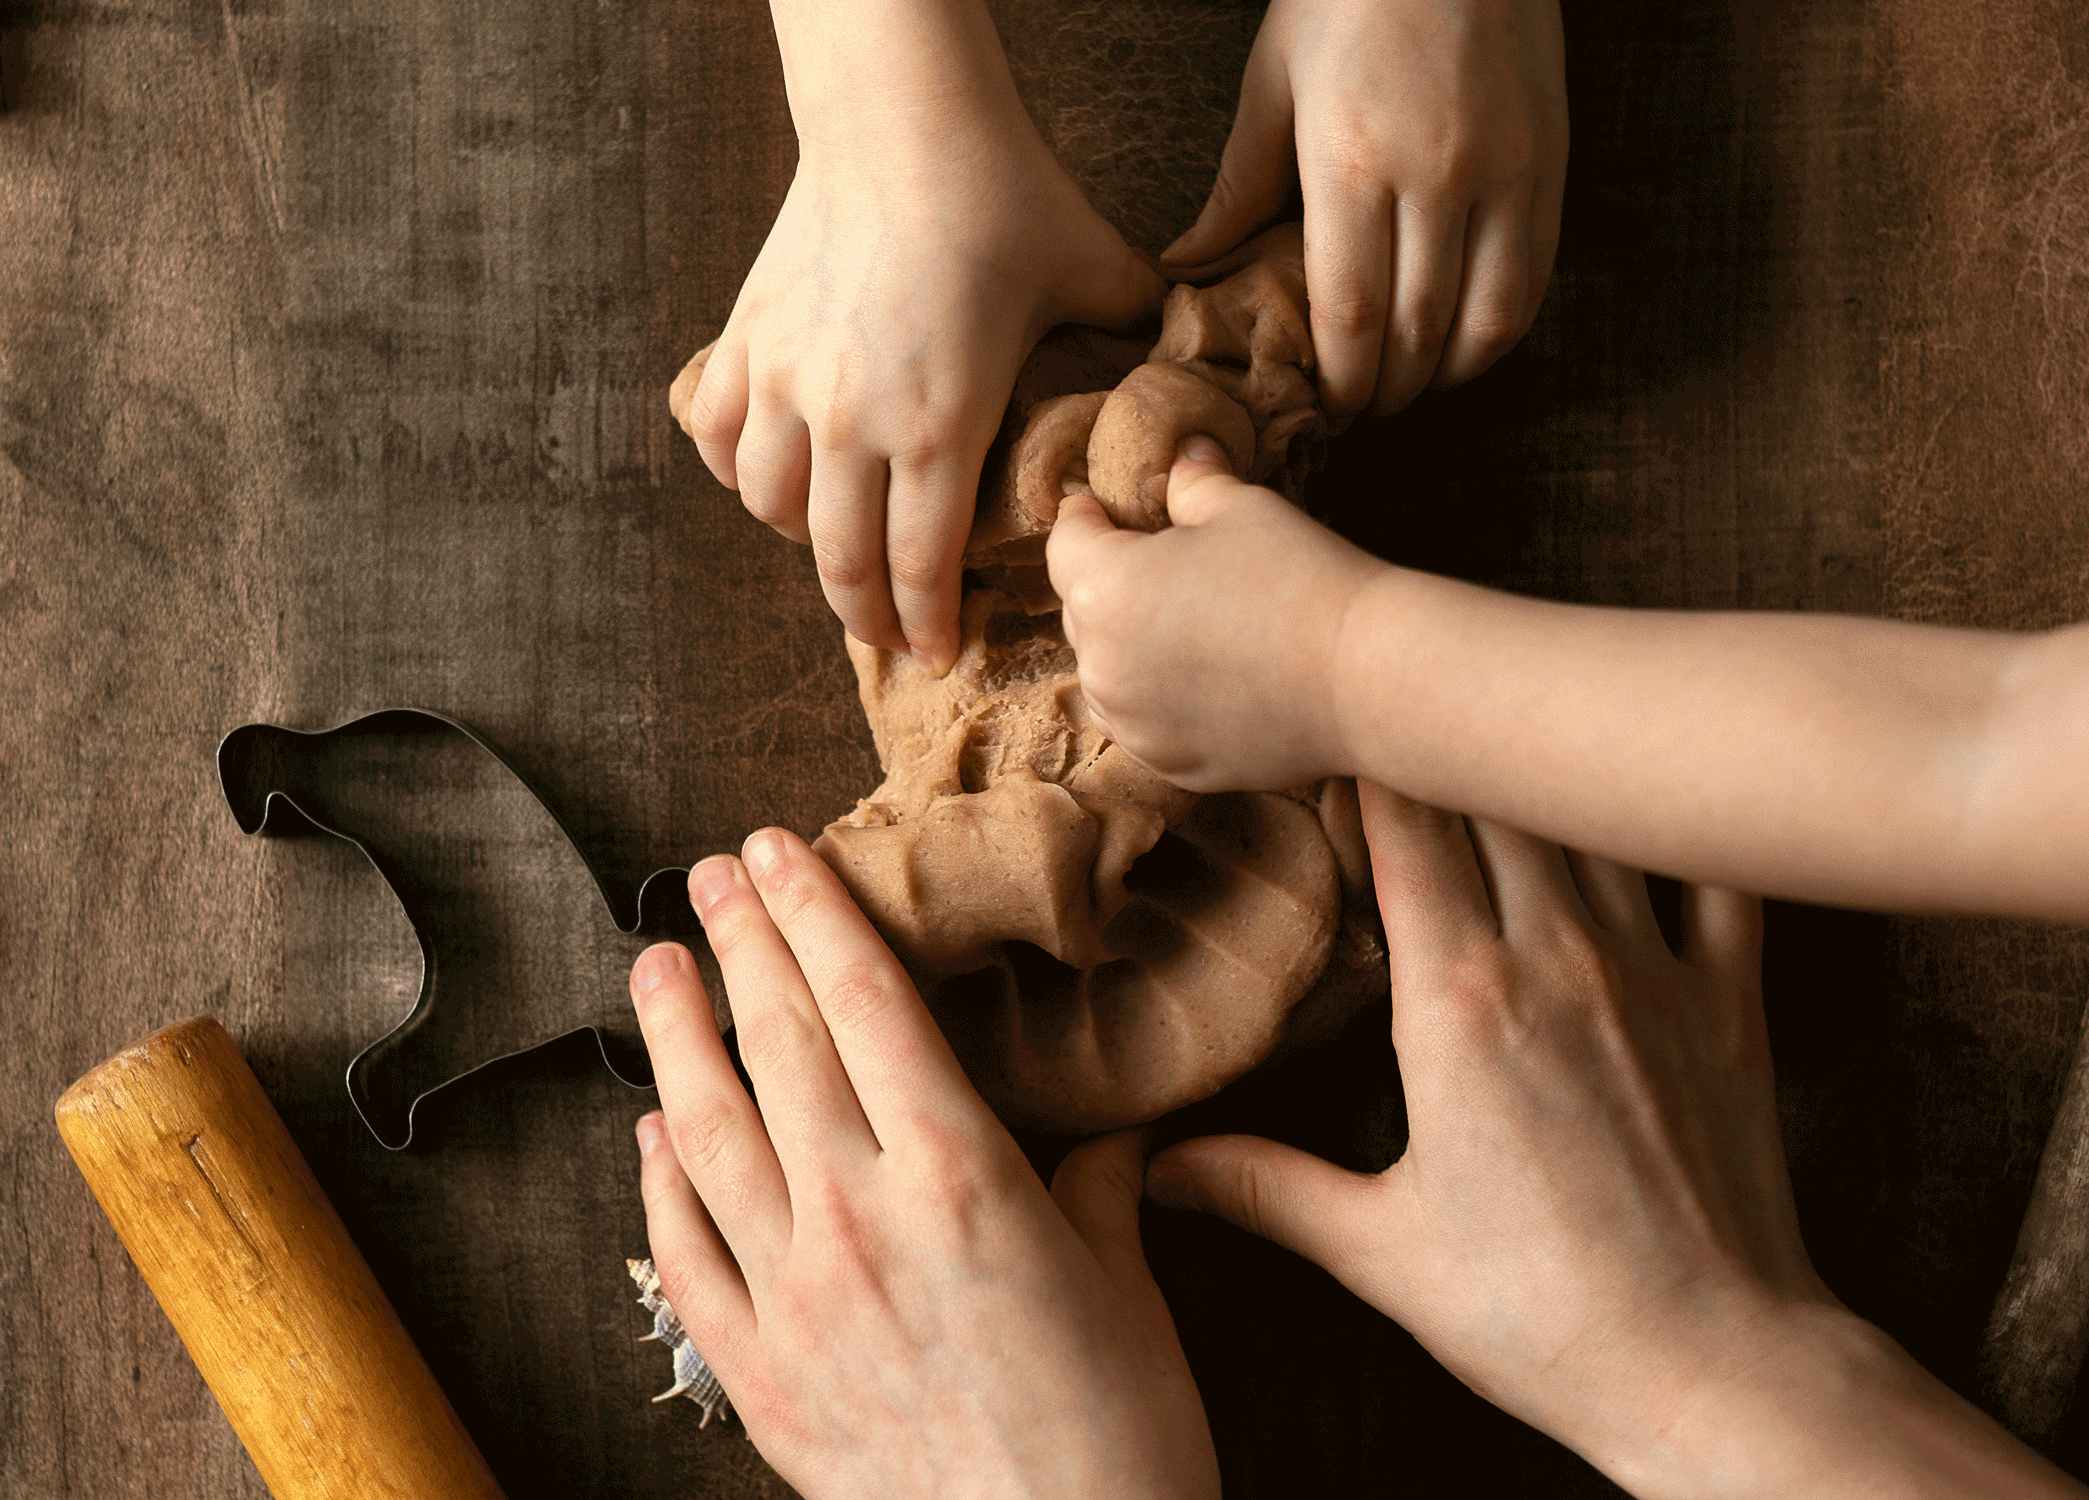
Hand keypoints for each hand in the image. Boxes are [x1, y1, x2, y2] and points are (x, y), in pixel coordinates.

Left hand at [629, 828, 1217, 1499]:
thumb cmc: (1117, 1436)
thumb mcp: (1125, 1285)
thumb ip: (1099, 1188)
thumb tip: (1108, 1138)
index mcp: (958, 1176)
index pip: (864, 1003)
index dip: (815, 913)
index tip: (777, 852)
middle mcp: (859, 1219)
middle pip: (779, 1045)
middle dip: (740, 944)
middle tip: (710, 875)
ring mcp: (793, 1297)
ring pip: (708, 1133)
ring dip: (673, 1038)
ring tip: (654, 966)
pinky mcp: (757, 1375)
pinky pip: (685, 1255)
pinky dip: (659, 1183)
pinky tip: (650, 1134)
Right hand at [680, 4, 1160, 670]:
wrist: (904, 123)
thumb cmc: (1004, 199)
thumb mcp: (1095, 278)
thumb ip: (1134, 338)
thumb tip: (1175, 369)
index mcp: (938, 427)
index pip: (922, 566)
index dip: (928, 624)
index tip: (936, 654)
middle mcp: (849, 422)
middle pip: (841, 561)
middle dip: (865, 616)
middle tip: (884, 637)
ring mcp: (785, 382)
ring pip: (771, 508)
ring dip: (803, 543)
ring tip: (834, 551)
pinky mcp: (745, 341)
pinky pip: (718, 436)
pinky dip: (737, 470)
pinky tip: (766, 476)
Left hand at [1046, 437, 1381, 790]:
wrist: (1364, 678)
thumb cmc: (1298, 578)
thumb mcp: (1240, 507)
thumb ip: (1193, 480)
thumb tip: (1183, 454)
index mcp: (1103, 588)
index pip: (1065, 542)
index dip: (1084, 516)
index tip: (1101, 505)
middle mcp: (1101, 664)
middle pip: (1082, 610)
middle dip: (1110, 581)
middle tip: (1158, 562)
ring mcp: (1132, 723)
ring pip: (1106, 673)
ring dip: (1128, 646)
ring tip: (1181, 624)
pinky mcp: (1169, 763)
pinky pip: (1141, 723)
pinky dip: (1156, 700)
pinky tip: (1202, 679)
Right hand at [1150, 784, 1820, 1482]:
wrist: (1712, 1366)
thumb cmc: (1539, 1314)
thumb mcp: (1378, 1250)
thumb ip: (1261, 1187)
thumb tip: (1157, 1168)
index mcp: (1456, 999)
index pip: (1403, 823)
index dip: (1363, 765)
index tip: (1333, 744)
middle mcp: (1555, 956)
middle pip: (1492, 790)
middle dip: (1442, 746)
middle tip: (1405, 728)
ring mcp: (1652, 969)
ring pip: (1591, 813)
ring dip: (1542, 770)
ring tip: (1506, 737)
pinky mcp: (1729, 1001)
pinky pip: (1713, 871)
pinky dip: (1677, 825)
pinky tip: (1652, 801)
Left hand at [1164, 0, 1566, 419]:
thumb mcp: (1272, 83)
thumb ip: (1237, 187)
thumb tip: (1187, 266)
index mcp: (1351, 163)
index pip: (1350, 314)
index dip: (1340, 379)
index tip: (1325, 406)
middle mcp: (1435, 177)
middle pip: (1416, 330)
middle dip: (1387, 390)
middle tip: (1361, 412)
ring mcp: (1503, 173)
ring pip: (1484, 320)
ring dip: (1446, 375)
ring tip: (1412, 389)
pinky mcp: (1551, 165)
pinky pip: (1535, 280)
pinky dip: (1500, 333)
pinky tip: (1468, 348)